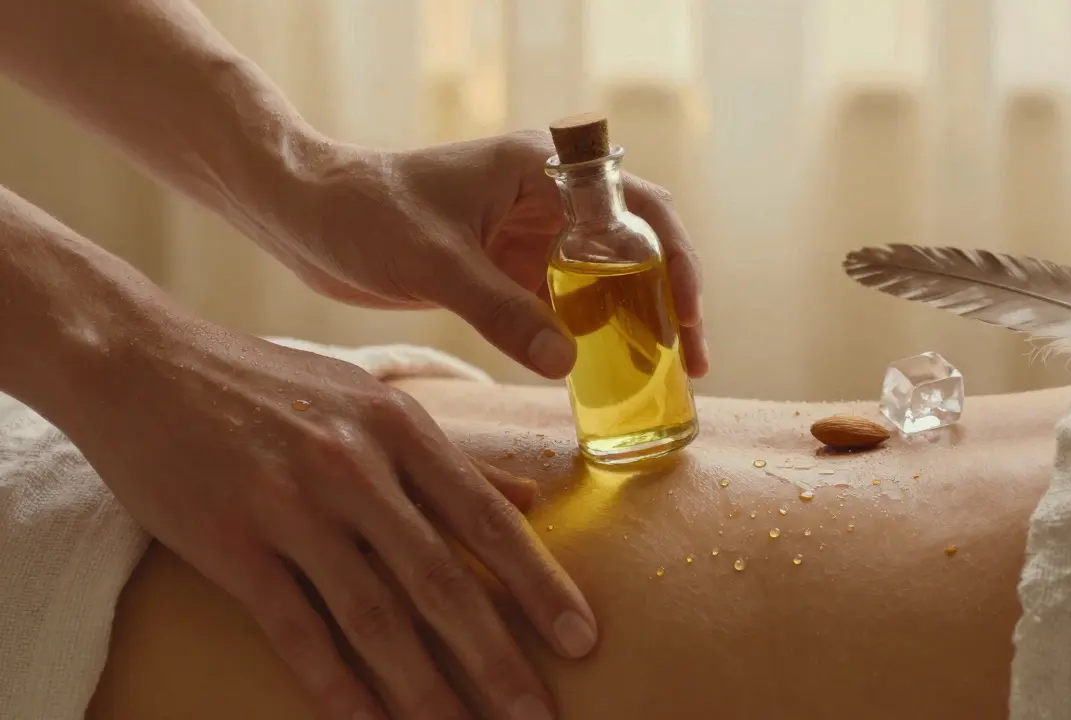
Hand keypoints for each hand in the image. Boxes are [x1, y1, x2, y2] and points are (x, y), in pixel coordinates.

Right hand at [75, 312, 593, 719]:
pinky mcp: (228, 541)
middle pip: (439, 579)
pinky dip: (335, 685)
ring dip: (425, 687)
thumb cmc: (270, 384)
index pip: (486, 519)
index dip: (538, 584)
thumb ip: (450, 457)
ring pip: (373, 614)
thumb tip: (529, 498)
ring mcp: (289, 505)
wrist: (144, 364)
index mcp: (399, 427)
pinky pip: (294, 628)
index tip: (582, 638)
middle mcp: (354, 466)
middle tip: (538, 715)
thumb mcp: (372, 399)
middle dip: (496, 656)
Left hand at [261, 130, 708, 379]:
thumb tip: (569, 366)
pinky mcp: (501, 271)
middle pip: (632, 248)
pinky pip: (559, 308)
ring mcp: (526, 238)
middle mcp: (546, 201)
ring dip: (629, 326)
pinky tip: (599, 379)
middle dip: (666, 301)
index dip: (675, 259)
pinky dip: (582, 340)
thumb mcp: (436, 262)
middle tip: (689, 360)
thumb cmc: (362, 212)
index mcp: (542, 170)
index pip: (637, 206)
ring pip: (600, 283)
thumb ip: (500, 312)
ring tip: (659, 378)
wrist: (302, 216)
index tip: (687, 314)